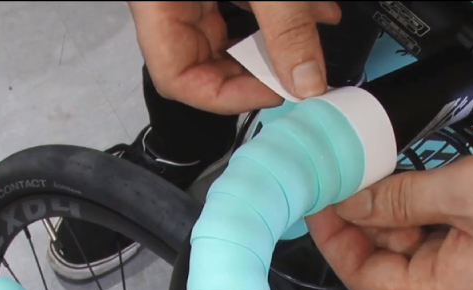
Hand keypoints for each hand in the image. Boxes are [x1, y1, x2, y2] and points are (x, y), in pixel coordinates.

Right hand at [127, 1, 340, 114]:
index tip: (272, 92)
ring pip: (229, 33)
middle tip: (297, 76)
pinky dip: (280, 14)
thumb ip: (285, 22)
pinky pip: (243, 4)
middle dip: (257, 72)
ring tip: (313, 46)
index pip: (177, 78)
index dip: (225, 96)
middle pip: (204, 61)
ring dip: (276, 43)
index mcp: (156, 0)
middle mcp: (169, 0)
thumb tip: (307, 77)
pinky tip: (315, 13)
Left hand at [306, 127, 472, 289]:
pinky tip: (415, 173)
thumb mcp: (463, 190)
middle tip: (341, 172)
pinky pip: (445, 227)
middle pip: (386, 259)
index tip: (315, 200)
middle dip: (361, 217)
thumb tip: (351, 201)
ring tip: (375, 165)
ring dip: (393, 205)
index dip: (332, 239)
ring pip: (414, 240)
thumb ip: (398, 198)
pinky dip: (425, 202)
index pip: (363, 277)